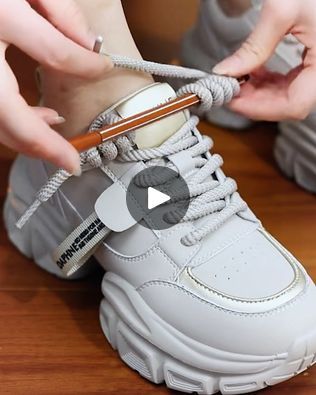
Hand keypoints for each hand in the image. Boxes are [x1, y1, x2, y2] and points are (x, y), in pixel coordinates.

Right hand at [0, 0, 111, 174]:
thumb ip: (58, 10)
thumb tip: (89, 44)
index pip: (55, 53)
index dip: (86, 65)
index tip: (103, 67)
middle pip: (10, 116)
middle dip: (45, 146)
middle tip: (73, 164)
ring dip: (27, 139)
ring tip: (57, 142)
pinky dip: (11, 123)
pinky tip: (34, 118)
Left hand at [213, 0, 315, 121]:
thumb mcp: (282, 10)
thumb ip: (254, 46)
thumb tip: (225, 72)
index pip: (295, 105)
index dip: (261, 109)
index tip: (234, 100)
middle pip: (289, 104)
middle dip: (255, 101)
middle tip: (230, 91)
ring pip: (287, 96)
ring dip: (259, 93)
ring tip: (237, 80)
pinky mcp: (313, 62)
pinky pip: (290, 82)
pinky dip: (268, 82)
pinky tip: (252, 72)